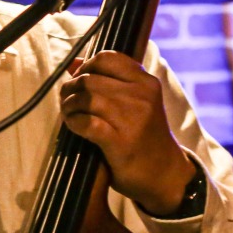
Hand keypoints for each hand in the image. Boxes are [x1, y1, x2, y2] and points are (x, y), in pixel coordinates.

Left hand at [59, 51, 196, 215]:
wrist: (165, 174)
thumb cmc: (144, 136)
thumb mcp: (135, 103)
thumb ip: (107, 81)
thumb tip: (73, 61)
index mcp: (146, 82)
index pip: (107, 58)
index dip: (85, 67)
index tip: (79, 80)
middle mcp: (142, 96)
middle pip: (90, 79)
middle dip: (71, 89)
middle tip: (67, 101)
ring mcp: (133, 119)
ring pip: (86, 98)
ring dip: (69, 105)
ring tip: (69, 113)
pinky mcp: (121, 142)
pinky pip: (86, 122)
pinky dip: (74, 122)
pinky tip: (74, 126)